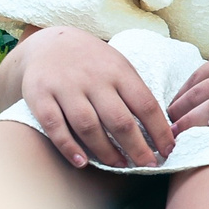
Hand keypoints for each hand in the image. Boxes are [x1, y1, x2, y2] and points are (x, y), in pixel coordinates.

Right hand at [13, 26, 175, 168]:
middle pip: (119, 120)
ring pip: (88, 126)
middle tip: (147, 165)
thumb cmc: (91, 62)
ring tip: (119, 165)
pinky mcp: (40, 97)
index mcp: (117, 70)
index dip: (159, 131)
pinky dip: (69, 147)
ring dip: (106, 151)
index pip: (145, 104)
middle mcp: (92, 78)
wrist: (48, 43)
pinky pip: (55, 127)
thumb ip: (135, 92)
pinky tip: (82, 162)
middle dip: (137, 148)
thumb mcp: (117, 65)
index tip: (168, 151)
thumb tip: (162, 128)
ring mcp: (65, 87)